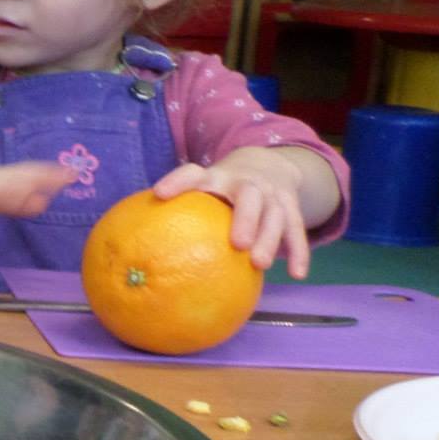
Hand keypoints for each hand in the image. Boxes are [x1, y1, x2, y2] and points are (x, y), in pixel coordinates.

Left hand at [0, 159, 75, 217]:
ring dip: (37, 184)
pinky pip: (3, 193)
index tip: (58, 177)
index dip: (31, 180)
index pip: (7, 179)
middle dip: (43, 177)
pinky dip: (21, 196)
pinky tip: (37, 202)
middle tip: (72, 175)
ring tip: (64, 182)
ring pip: (12, 183)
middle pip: (15, 177)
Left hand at [154, 149, 310, 276]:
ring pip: (276, 215)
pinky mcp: (292, 208)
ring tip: (259, 264)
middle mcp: (248, 183)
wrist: (268, 164)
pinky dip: (299, 252)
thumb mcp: (204, 185)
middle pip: (249, 197)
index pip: (194, 174)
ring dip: (270, 239)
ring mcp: (273, 195)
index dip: (177, 182)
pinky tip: (296, 276)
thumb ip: (179, 206)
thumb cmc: (223, 185)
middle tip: (237, 243)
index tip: (159, 194)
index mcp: (218, 176)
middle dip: (245, 218)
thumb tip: (139, 245)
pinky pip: (297, 231)